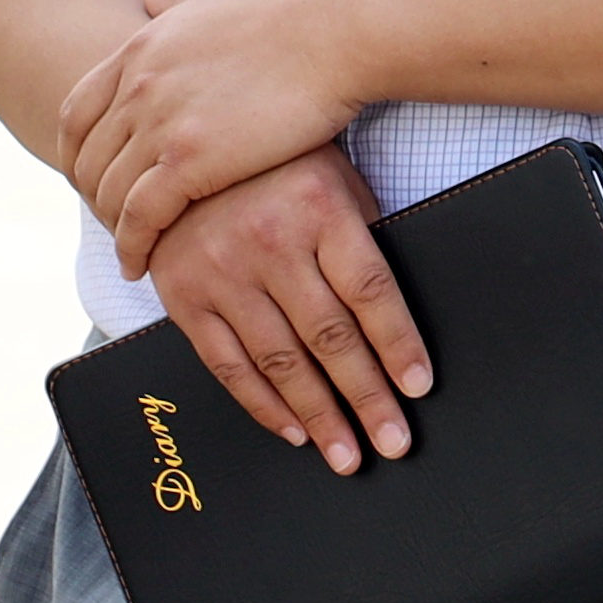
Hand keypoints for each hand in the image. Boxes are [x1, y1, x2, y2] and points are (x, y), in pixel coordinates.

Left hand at [64, 0, 368, 276]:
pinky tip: (140, 264)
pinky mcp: (190, 160)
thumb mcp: (212, 3)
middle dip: (92, 198)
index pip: (76, 113)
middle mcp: (137, 85)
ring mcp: (159, 123)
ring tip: (129, 251)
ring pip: (108, 193)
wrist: (334, 32)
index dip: (76, 154)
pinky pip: (140, 217)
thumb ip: (173, 4)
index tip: (90, 179)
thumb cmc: (291, 18)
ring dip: (112, 229)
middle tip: (112, 223)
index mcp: (139, 48)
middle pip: (86, 158)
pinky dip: (132, 246)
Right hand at [140, 144, 431, 473]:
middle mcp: (269, 241)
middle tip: (395, 444)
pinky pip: (228, 365)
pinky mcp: (184, 295)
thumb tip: (396, 322)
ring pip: (280, 361)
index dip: (398, 345)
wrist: (183, 146)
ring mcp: (222, 271)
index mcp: (318, 208)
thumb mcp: (333, 180)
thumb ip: (361, 237)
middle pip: (330, 336)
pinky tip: (294, 432)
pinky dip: (263, 405)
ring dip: (319, 416)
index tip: (419, 388)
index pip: (370, 291)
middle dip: (367, 397)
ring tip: (348, 455)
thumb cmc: (279, 166)